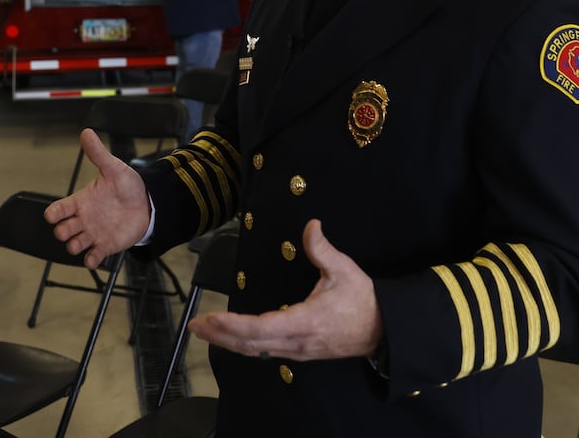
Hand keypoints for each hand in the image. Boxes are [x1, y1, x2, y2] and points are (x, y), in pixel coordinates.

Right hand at [43, 128, 150, 268]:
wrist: (148, 203)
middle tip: (72, 228)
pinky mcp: (106, 245)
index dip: (53, 214)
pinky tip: (94, 257)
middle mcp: (84, 219)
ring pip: (74, 246)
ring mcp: (94, 233)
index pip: (58, 210)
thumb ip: (98, 154)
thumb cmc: (127, 186)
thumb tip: (86, 132)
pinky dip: (90, 260)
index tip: (54, 214)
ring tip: (82, 243)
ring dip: (74, 246)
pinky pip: (92, 258)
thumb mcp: (113, 168)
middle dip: (63, 232)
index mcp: (81, 201)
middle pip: (62, 231)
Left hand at [188, 219, 382, 360]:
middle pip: (250, 344)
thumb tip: (311, 225)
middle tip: (195, 325)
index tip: (212, 317)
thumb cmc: (363, 300)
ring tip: (206, 330)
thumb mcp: (344, 270)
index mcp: (306, 321)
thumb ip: (323, 249)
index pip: (262, 327)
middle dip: (220, 334)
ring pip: (256, 350)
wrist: (383, 331)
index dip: (234, 324)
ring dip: (229, 341)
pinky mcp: (300, 353)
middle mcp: (297, 341)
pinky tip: (233, 338)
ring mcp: (298, 351)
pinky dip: (245, 345)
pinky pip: (266, 351)